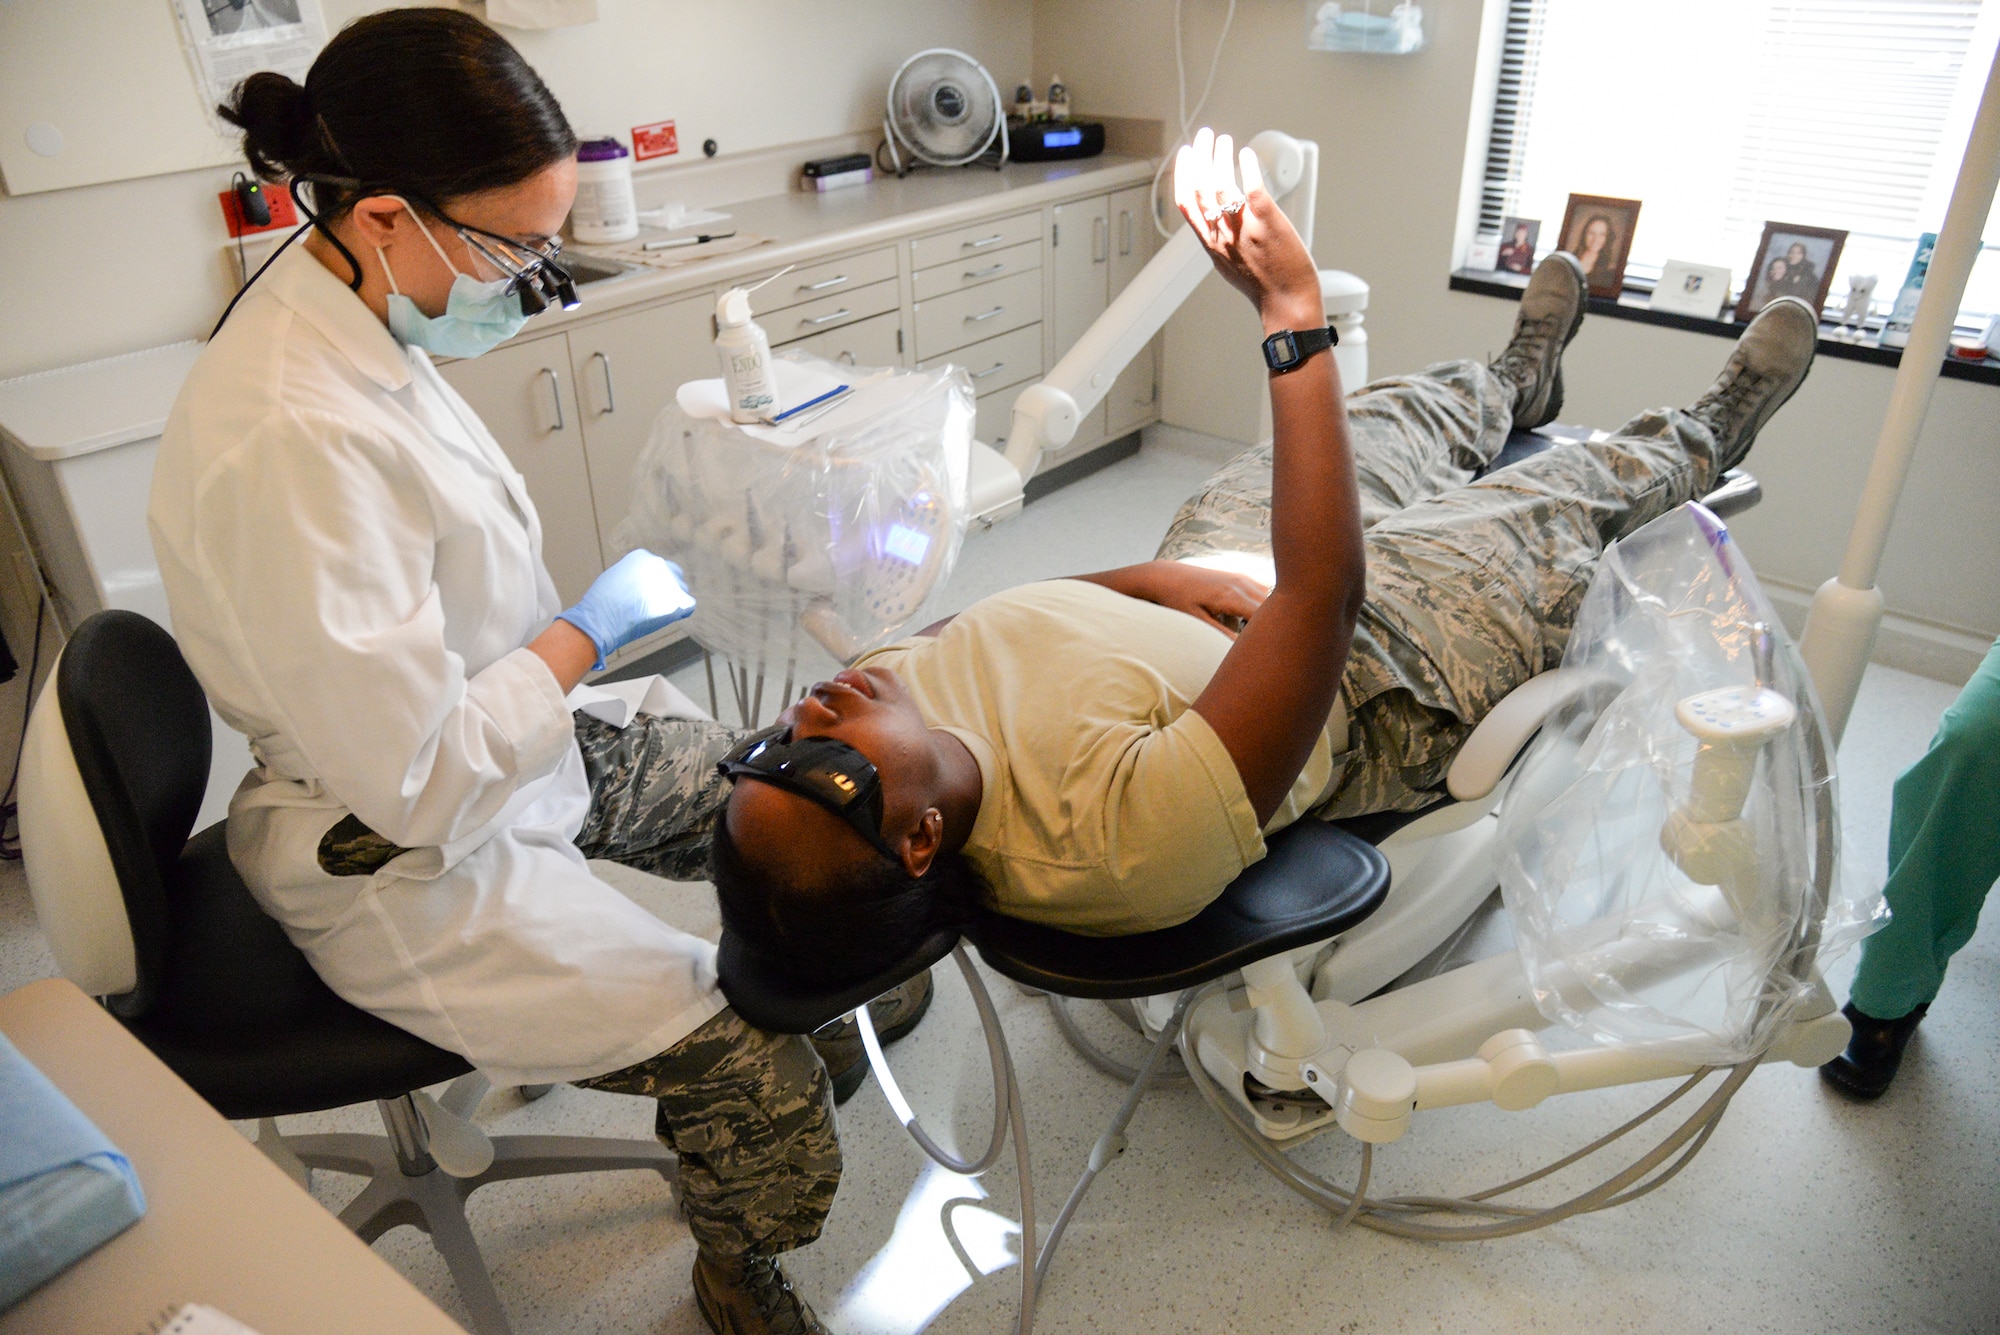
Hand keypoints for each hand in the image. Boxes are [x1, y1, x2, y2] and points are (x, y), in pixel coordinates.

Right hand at [557, 549, 695, 667]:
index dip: (654, 582)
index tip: (646, 593)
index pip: (659, 567)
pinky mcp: (676, 600)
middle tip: (654, 604)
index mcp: (643, 556)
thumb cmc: (603, 602)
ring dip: (673, 600)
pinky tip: (670, 616)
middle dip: (667, 588)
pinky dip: (682, 611)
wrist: (602, 618)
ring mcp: (669, 581)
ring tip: (655, 612)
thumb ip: (636, 574)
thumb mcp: (616, 576)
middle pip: (674, 575)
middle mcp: (658, 564)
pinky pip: (689, 605)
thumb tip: (645, 582)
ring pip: (682, 590)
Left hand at [1129, 560, 1270, 638]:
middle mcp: (1241, 584)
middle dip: (1275, 625)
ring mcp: (1243, 578)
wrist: (1168, 576)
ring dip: (1271, 614)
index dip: (1270, 633)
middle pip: (1273, 607)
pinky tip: (1256, 619)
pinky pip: (1264, 590)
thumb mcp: (1197, 621)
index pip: (1264, 616)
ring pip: (1272, 597)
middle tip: (1271, 644)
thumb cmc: (1179, 600)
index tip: (1269, 647)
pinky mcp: (1241, 577)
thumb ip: (1222, 634)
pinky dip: (1266, 604)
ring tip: (1263, 633)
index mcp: (1231, 596)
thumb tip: (1242, 648)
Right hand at [1173, 127, 1320, 329]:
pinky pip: (1252, 189)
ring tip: (1223, 140)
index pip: (1186, 203)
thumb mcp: (1230, 265)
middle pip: (1200, 187)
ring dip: (1220, 157)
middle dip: (1199, 156)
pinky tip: (1247, 155)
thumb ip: (1221, 241)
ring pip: (1220, 185)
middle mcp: (1222, 235)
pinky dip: (1248, 168)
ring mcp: (1244, 228)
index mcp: (1211, 244)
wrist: (1287, 303)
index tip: (1185, 154)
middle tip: (1203, 135)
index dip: (1183, 174)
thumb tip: (1219, 221)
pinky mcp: (1268, 223)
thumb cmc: (1263, 286)